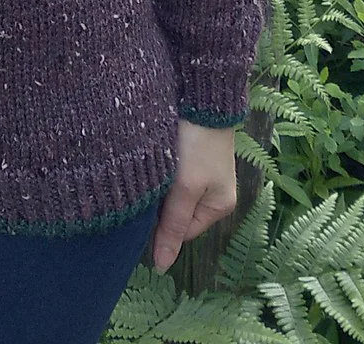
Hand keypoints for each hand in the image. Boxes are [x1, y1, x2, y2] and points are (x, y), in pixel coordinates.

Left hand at [150, 118, 239, 274]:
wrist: (203, 96)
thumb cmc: (198, 144)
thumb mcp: (185, 187)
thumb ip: (172, 226)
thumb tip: (162, 267)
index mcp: (220, 205)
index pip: (182, 230)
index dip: (161, 224)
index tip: (143, 207)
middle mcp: (213, 192)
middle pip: (177, 212)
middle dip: (159, 203)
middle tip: (144, 187)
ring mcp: (203, 173)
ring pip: (172, 192)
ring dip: (159, 186)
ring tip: (147, 172)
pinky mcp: (191, 154)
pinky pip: (172, 174)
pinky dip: (161, 171)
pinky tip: (151, 162)